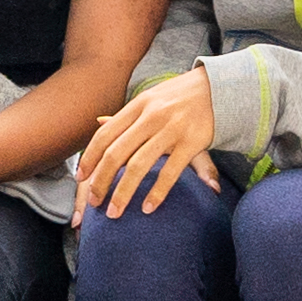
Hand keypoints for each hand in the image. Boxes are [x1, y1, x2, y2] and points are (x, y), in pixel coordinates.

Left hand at [66, 65, 221, 222]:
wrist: (220, 88)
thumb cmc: (180, 97)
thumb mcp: (150, 100)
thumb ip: (127, 116)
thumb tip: (97, 123)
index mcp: (138, 106)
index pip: (105, 135)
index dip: (90, 157)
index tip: (81, 178)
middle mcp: (151, 116)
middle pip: (116, 153)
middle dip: (101, 181)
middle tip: (94, 202)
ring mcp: (171, 129)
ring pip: (138, 166)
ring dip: (123, 192)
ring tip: (114, 212)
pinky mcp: (191, 142)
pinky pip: (169, 172)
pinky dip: (156, 192)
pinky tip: (147, 208)